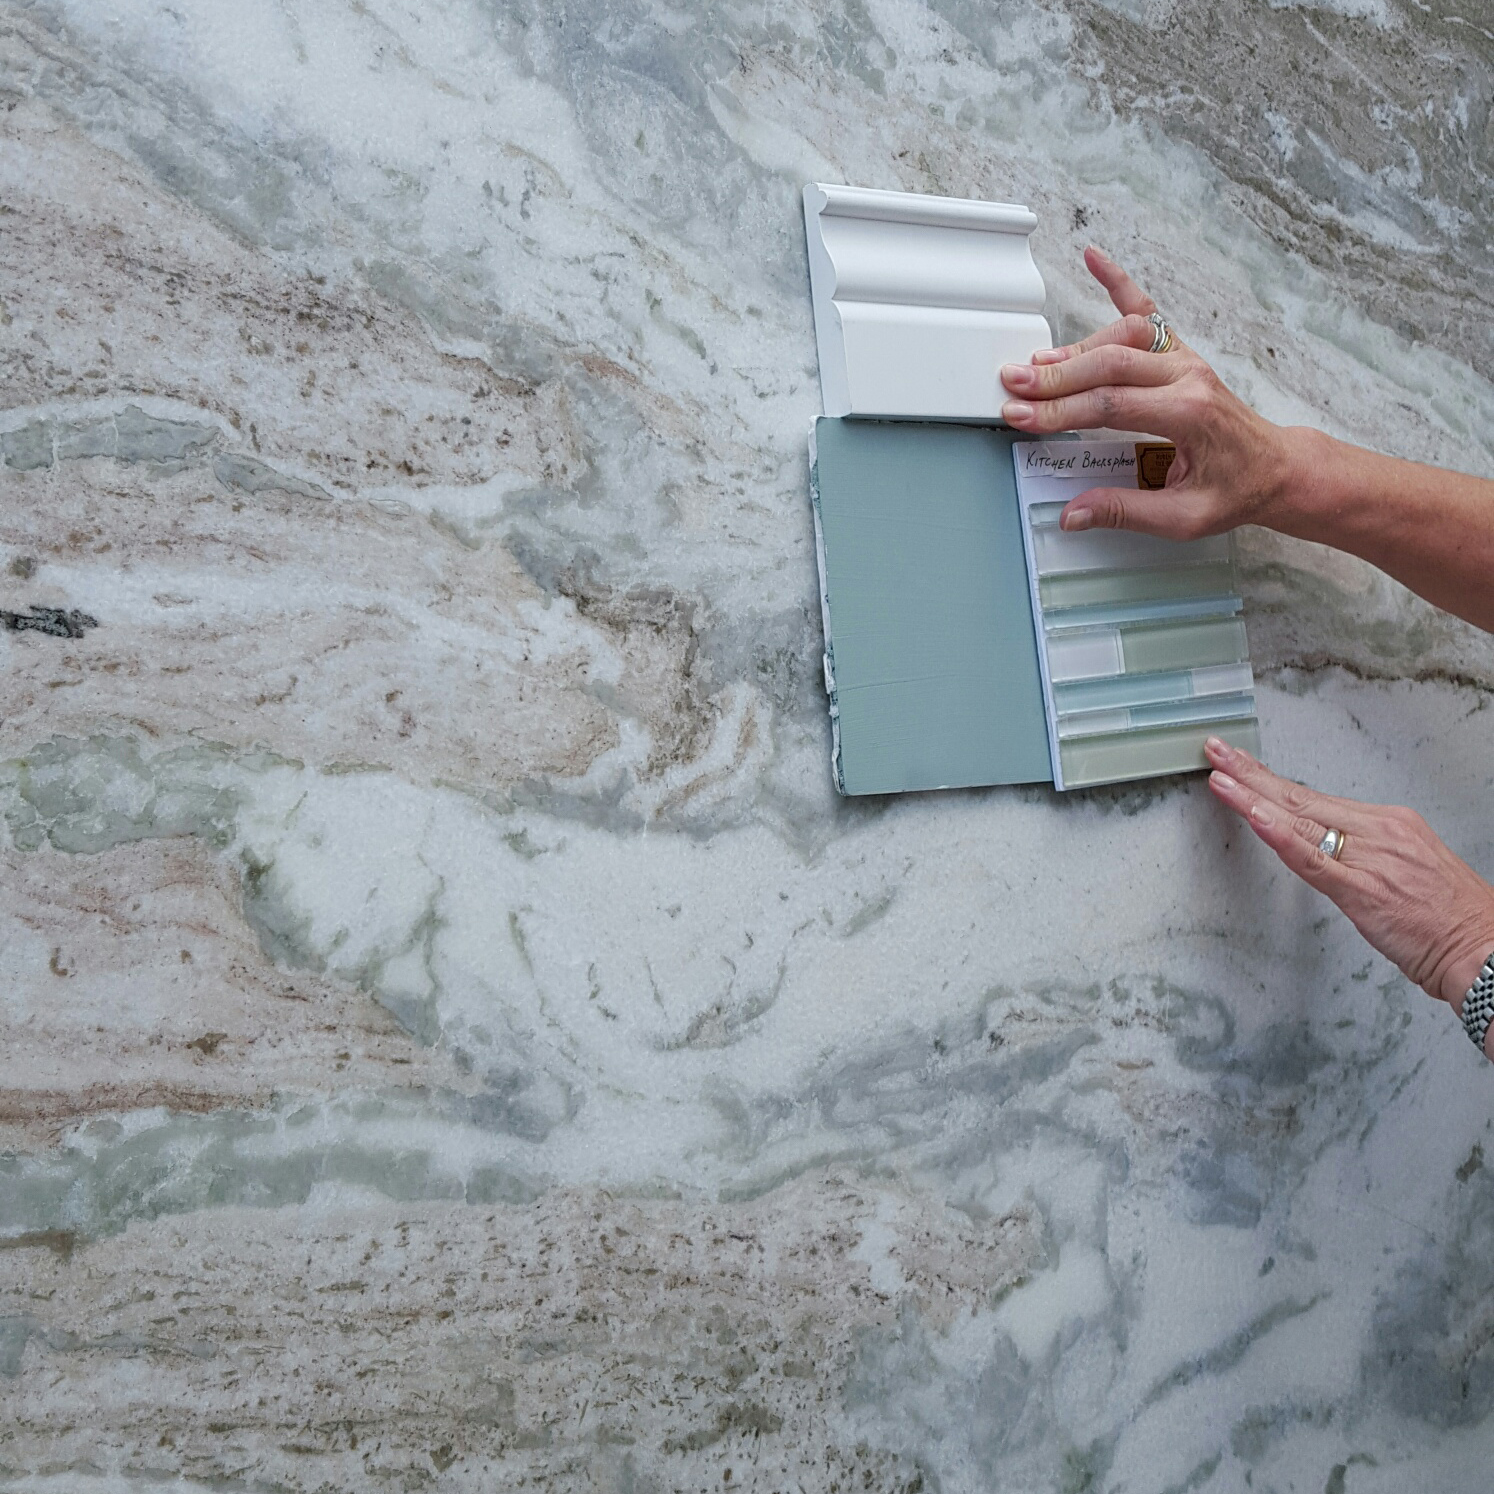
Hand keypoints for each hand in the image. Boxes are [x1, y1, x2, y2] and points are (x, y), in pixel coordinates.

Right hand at [999, 247, 1297, 541]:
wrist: (1274, 468)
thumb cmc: (1234, 489)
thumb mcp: (1182, 517)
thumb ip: (1124, 511)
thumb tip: (1074, 512)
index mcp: (1189, 413)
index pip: (1111, 405)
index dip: (1061, 410)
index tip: (1024, 417)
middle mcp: (1187, 376)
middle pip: (1109, 365)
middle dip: (1055, 377)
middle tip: (1015, 384)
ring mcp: (1184, 359)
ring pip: (1121, 337)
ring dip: (1075, 349)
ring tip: (1037, 363)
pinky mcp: (1179, 353)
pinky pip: (1146, 311)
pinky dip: (1119, 282)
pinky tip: (1095, 259)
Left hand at [1205, 736, 1493, 1043]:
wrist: (1484, 949)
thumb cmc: (1450, 917)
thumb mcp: (1407, 866)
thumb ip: (1364, 852)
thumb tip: (1326, 846)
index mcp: (1390, 823)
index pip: (1315, 797)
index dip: (1272, 781)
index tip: (1241, 765)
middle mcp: (1379, 832)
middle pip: (1301, 798)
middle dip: (1252, 775)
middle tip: (1217, 753)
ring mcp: (1370, 859)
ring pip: (1300, 821)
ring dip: (1253, 798)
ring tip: (1220, 779)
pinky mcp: (1363, 890)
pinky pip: (1312, 860)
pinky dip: (1279, 836)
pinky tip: (1254, 816)